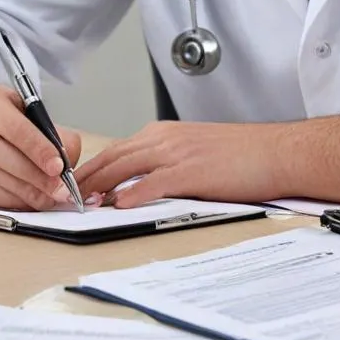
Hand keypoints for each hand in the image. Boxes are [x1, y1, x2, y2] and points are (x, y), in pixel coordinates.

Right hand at [0, 79, 81, 209]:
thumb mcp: (22, 108)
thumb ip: (47, 130)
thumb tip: (69, 158)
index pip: (12, 126)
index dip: (36, 148)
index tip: (59, 167)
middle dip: (32, 177)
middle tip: (58, 192)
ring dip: (19, 195)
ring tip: (45, 201)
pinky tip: (20, 205)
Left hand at [75, 122, 276, 207]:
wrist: (276, 153)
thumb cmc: (243, 156)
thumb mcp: (195, 150)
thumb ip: (166, 163)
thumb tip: (138, 186)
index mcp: (164, 133)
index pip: (117, 149)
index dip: (92, 168)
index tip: (74, 184)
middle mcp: (165, 138)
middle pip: (112, 156)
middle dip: (85, 177)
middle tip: (63, 195)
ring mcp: (177, 153)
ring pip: (125, 166)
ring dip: (99, 185)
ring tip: (80, 203)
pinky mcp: (192, 171)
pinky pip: (154, 182)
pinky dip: (133, 193)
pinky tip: (119, 205)